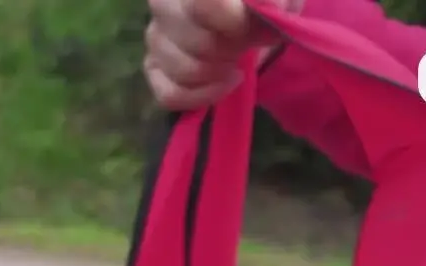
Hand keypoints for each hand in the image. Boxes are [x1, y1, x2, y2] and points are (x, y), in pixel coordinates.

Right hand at [144, 0, 297, 109]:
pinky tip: (224, 82)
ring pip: (184, 70)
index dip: (235, 24)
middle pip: (198, 42)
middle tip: (247, 43)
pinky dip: (202, 96)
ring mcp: (154, 37)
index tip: (259, 28)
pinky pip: (169, 95)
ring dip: (219, 72)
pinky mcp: (152, 67)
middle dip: (232, 50)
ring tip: (236, 60)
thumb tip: (270, 13)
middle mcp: (162, 3)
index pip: (206, 6)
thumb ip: (272, 0)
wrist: (250, 15)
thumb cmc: (263, 1)